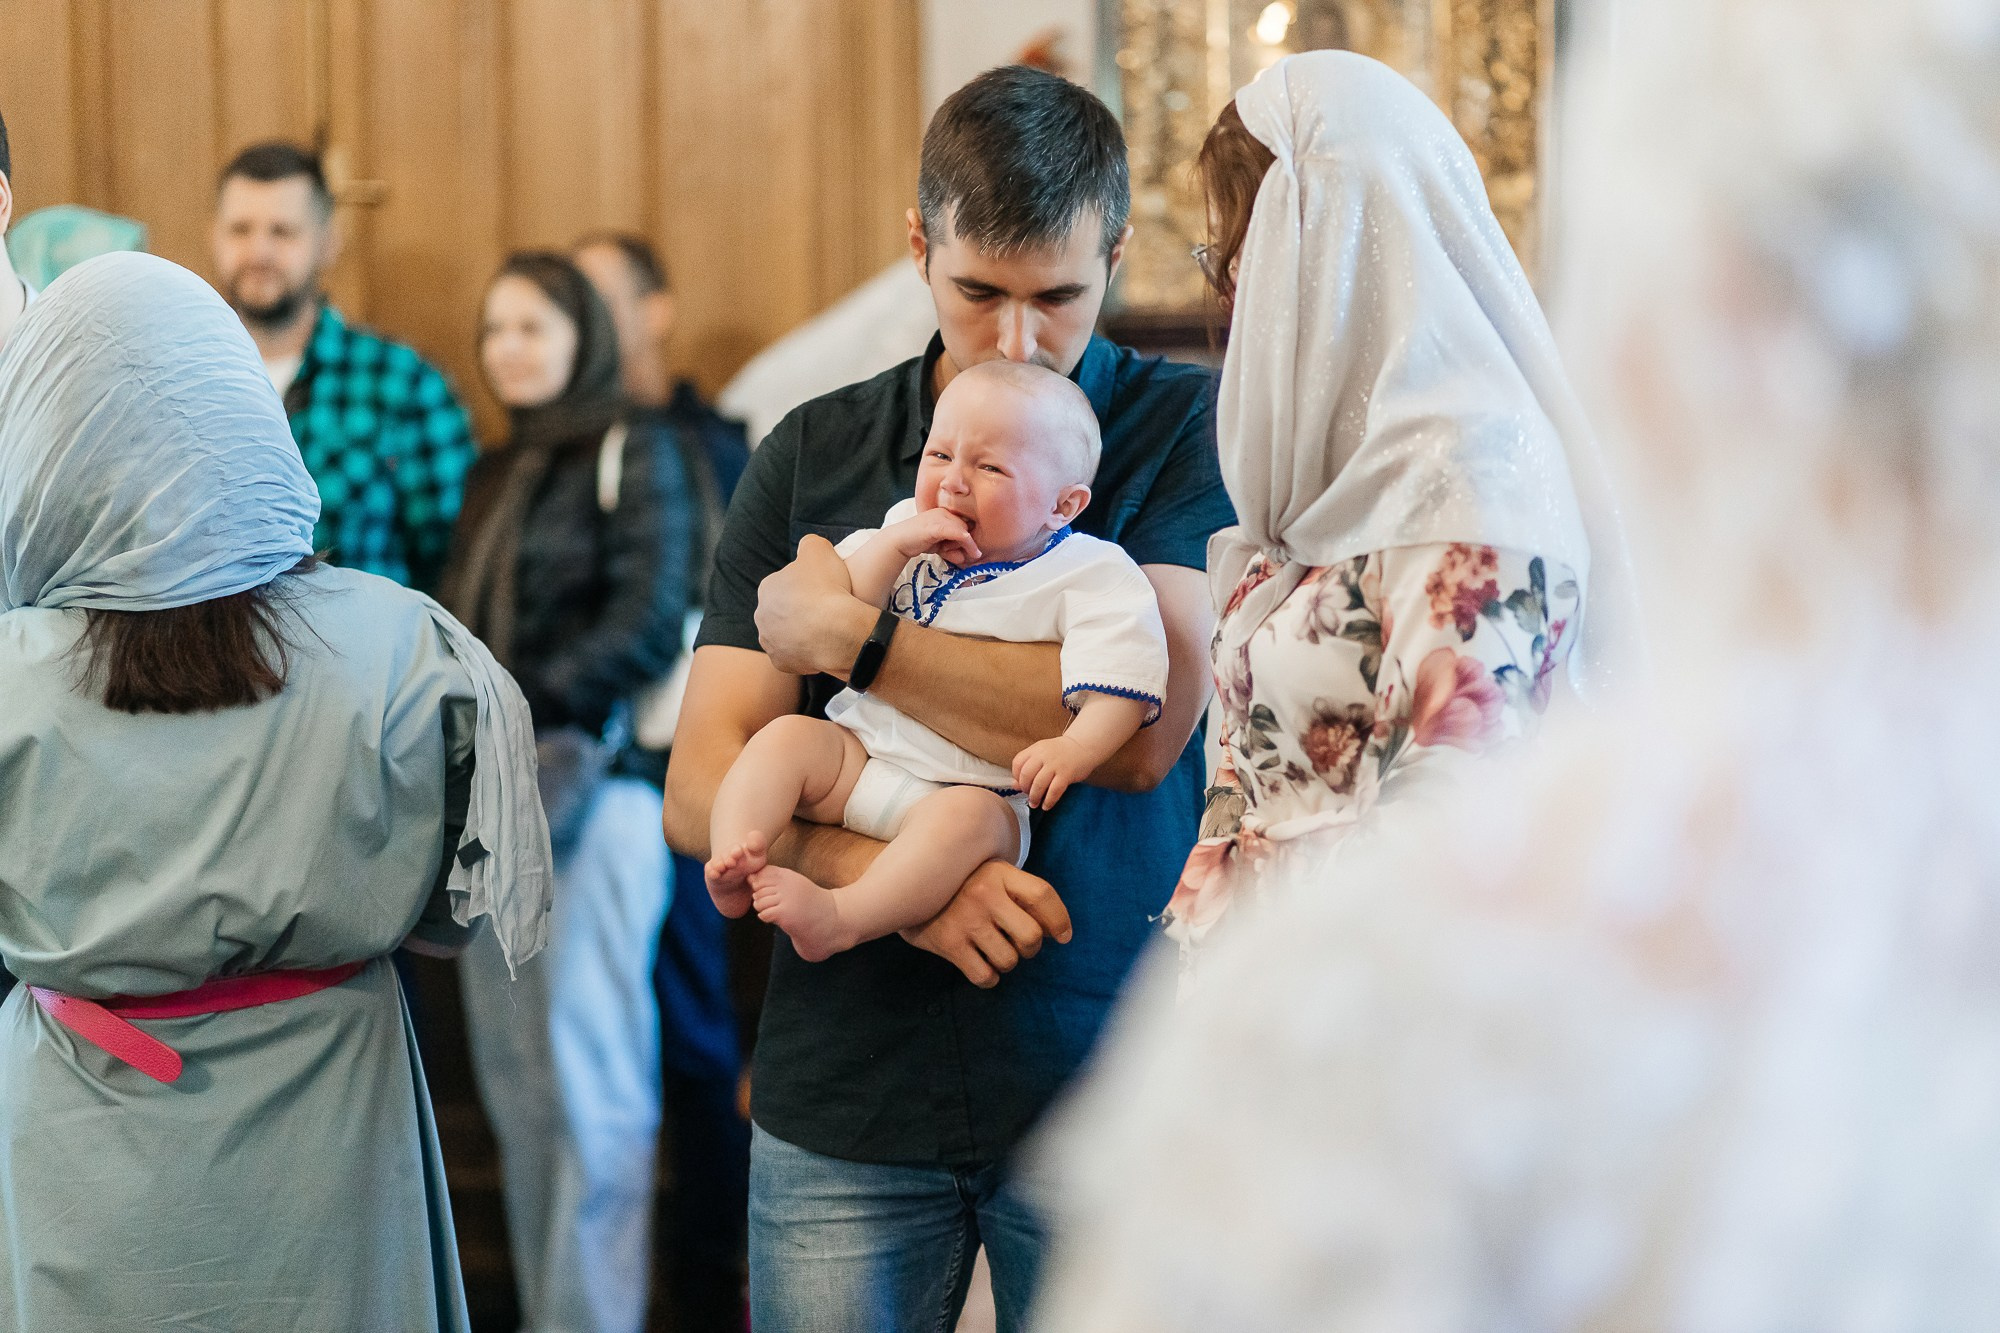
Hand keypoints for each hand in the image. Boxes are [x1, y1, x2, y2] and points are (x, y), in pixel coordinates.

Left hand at [755, 535, 873, 676]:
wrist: (835, 630)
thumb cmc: (826, 587)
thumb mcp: (819, 548)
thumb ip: (809, 544)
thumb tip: (808, 547)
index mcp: (767, 588)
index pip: (785, 583)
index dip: (806, 585)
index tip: (823, 589)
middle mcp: (762, 616)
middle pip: (784, 611)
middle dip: (800, 610)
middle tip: (825, 610)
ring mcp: (770, 642)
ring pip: (787, 635)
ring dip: (802, 633)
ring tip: (825, 630)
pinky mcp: (782, 664)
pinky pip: (795, 657)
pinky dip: (807, 653)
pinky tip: (823, 647)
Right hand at [886, 508, 980, 564]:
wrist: (897, 542)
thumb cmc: (917, 542)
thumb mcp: (939, 545)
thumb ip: (952, 549)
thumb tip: (965, 557)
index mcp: (945, 513)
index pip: (964, 524)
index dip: (965, 539)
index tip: (958, 551)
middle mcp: (944, 512)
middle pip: (966, 527)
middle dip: (963, 544)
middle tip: (949, 552)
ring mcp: (940, 517)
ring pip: (964, 531)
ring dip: (963, 546)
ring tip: (944, 551)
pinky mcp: (937, 526)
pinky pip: (959, 533)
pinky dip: (967, 543)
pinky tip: (971, 551)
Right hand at [900, 859, 1072, 987]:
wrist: (905, 886)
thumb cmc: (958, 884)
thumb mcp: (988, 874)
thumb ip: (1018, 892)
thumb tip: (1055, 930)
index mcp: (998, 872)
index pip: (1043, 895)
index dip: (1060, 920)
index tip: (1063, 937)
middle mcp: (984, 894)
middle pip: (1032, 936)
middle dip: (1031, 947)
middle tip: (1021, 944)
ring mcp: (965, 920)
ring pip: (1009, 960)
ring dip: (1007, 961)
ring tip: (995, 950)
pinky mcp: (948, 943)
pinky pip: (984, 976)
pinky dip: (989, 977)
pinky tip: (982, 965)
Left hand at [1011, 735, 1090, 809]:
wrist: (1083, 746)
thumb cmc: (1061, 752)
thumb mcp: (1042, 754)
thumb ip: (1029, 767)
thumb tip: (1014, 785)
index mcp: (1035, 749)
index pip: (1018, 763)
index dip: (1016, 777)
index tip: (1020, 784)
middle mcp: (1044, 755)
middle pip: (1026, 775)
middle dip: (1025, 789)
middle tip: (1028, 795)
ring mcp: (1055, 764)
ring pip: (1039, 784)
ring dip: (1035, 797)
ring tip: (1035, 803)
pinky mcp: (1067, 774)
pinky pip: (1054, 791)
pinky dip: (1048, 801)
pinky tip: (1046, 805)